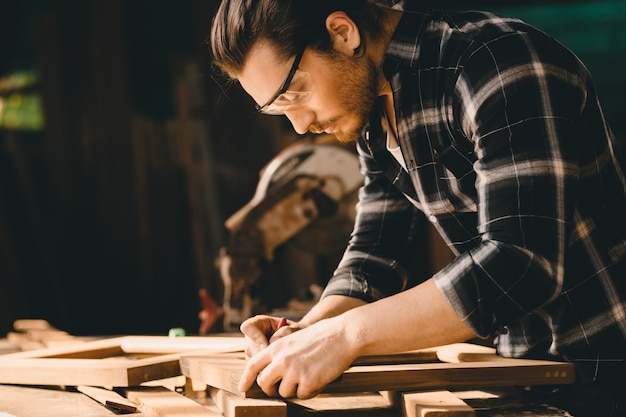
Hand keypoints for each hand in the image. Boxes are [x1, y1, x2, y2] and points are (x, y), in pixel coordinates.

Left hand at [237, 316, 356, 398]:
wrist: (342, 335)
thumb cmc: (322, 335)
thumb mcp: (294, 338)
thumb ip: (281, 352)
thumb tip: (271, 370)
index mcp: (277, 347)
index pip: (253, 366)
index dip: (246, 379)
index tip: (242, 388)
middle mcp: (281, 360)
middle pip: (264, 383)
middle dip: (270, 389)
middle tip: (279, 388)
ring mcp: (294, 372)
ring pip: (284, 392)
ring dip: (295, 388)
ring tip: (308, 375)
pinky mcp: (308, 382)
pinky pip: (303, 395)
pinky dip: (310, 390)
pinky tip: (318, 378)